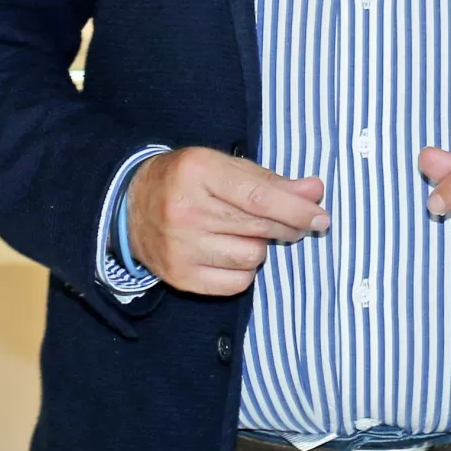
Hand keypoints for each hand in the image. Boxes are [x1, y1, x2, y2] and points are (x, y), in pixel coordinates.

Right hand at [125, 146, 327, 296]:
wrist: (129, 205)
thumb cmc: (187, 180)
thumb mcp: (225, 166)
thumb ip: (271, 180)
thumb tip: (314, 191)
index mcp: (200, 172)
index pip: (260, 197)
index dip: (297, 208)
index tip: (320, 215)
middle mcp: (187, 211)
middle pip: (259, 227)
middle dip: (288, 226)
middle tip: (296, 223)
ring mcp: (180, 247)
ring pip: (251, 257)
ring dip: (261, 246)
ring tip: (247, 233)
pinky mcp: (179, 276)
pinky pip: (236, 283)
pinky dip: (244, 270)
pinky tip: (233, 252)